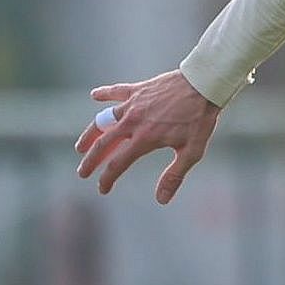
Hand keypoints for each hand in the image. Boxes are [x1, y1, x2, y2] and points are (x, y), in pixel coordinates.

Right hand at [74, 71, 221, 203]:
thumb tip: (161, 200)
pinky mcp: (138, 89)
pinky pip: (116, 91)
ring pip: (103, 120)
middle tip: (82, 172)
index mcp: (145, 139)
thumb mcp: (192, 151)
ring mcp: (133, 104)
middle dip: (90, 161)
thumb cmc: (200, 119)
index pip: (118, 164)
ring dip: (90, 134)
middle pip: (103, 144)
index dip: (107, 179)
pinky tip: (94, 96)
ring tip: (81, 146)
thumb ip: (174, 175)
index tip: (102, 189)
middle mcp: (133, 122)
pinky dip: (104, 94)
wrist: (203, 85)